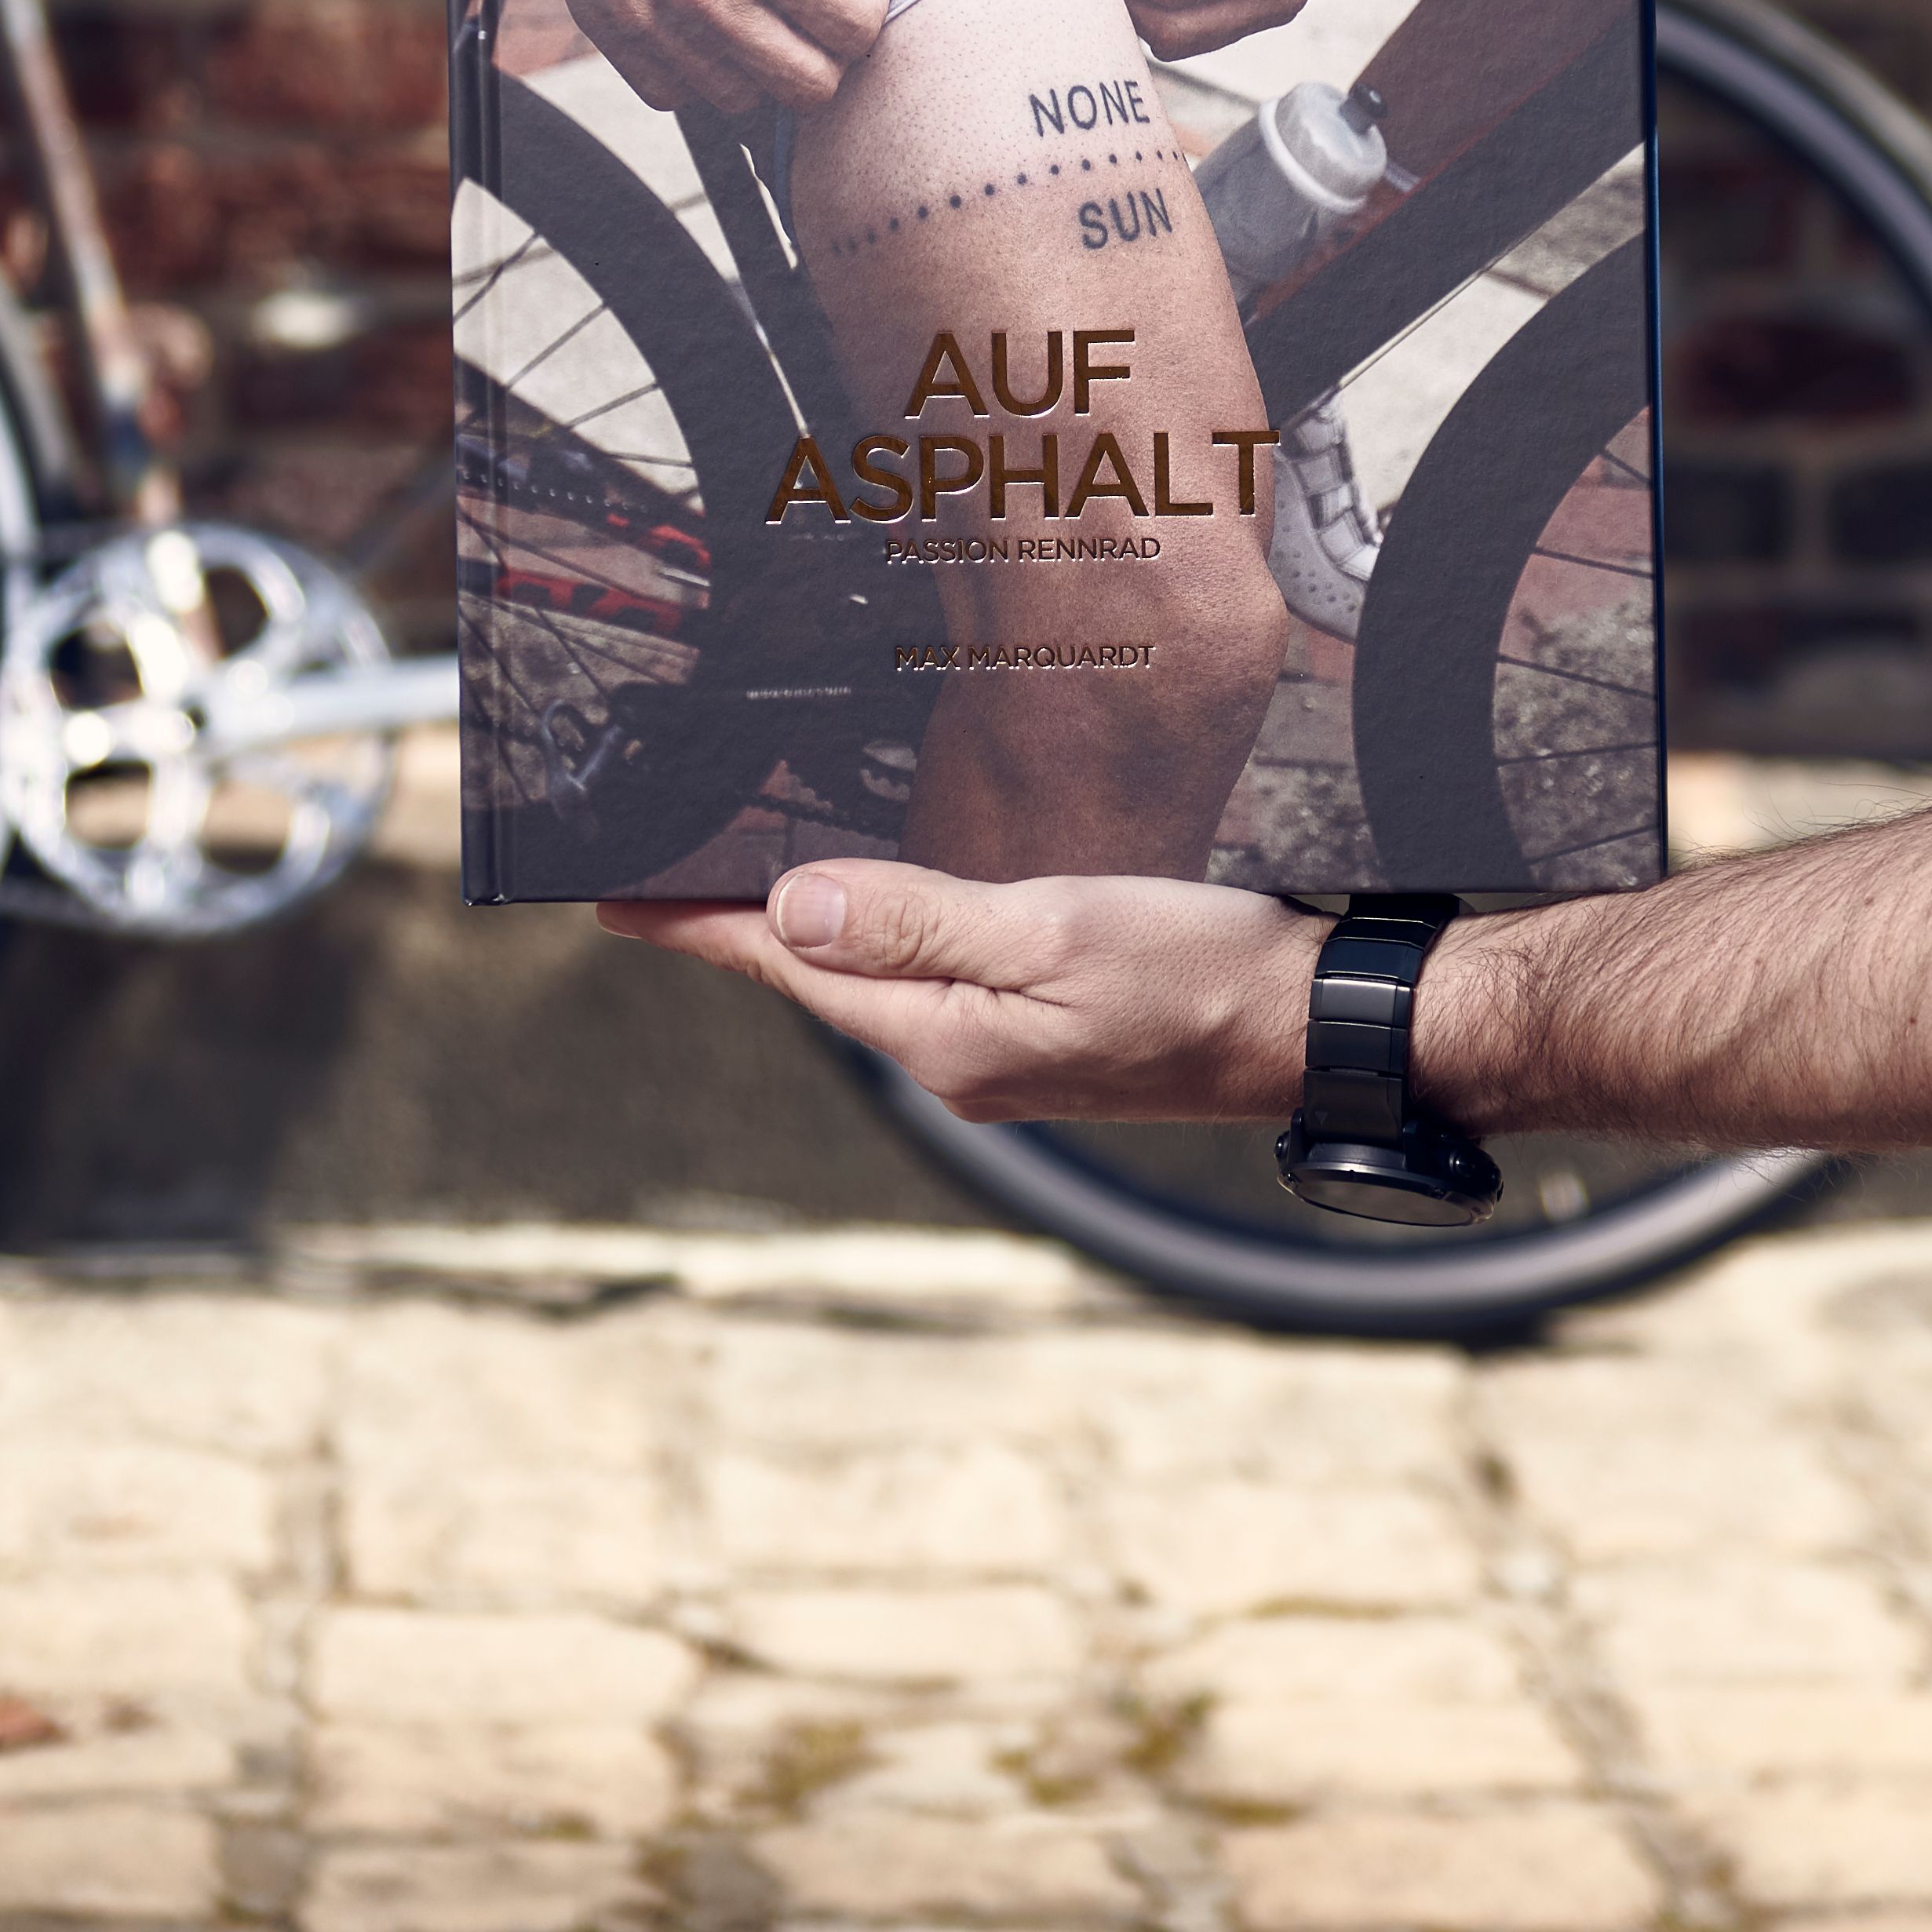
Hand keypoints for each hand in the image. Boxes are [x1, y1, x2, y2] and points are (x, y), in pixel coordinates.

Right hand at [480, 0, 889, 112]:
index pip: (851, 30)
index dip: (869, 14)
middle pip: (806, 84)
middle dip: (829, 53)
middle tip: (819, 14)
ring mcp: (649, 17)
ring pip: (741, 98)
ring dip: (763, 66)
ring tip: (761, 17)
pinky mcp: (605, 24)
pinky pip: (670, 93)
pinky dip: (697, 74)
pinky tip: (705, 28)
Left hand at [598, 863, 1318, 1124]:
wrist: (1320, 1026)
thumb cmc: (1204, 974)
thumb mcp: (1052, 930)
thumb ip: (918, 921)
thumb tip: (791, 905)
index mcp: (943, 1040)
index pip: (788, 966)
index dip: (696, 924)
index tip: (611, 896)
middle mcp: (956, 1061)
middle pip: (817, 976)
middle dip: (736, 922)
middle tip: (656, 871)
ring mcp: (998, 1056)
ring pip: (872, 977)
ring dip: (807, 925)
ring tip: (737, 878)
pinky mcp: (1040, 1037)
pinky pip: (929, 978)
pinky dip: (883, 933)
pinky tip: (874, 904)